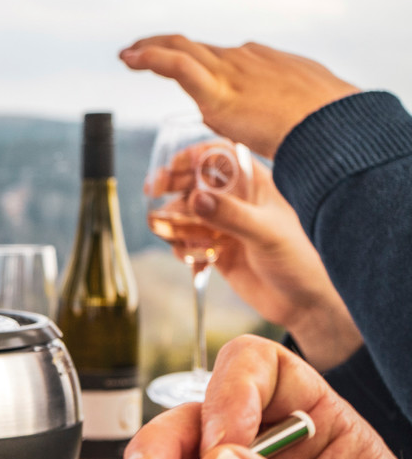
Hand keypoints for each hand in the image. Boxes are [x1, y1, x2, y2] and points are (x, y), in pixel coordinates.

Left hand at [120, 35, 359, 158]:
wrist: (333, 125)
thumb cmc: (328, 125)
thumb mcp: (308, 109)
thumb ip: (286, 113)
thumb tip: (281, 122)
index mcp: (264, 64)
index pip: (224, 59)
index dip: (199, 61)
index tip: (183, 65)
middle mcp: (244, 60)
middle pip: (196, 48)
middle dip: (166, 45)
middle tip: (141, 49)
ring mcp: (231, 71)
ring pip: (181, 49)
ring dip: (150, 48)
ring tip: (127, 54)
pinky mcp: (219, 90)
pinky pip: (177, 65)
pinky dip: (151, 58)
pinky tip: (130, 58)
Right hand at [182, 159, 361, 369]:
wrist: (305, 304)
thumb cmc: (302, 261)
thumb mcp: (266, 233)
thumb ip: (230, 216)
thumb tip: (194, 198)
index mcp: (256, 184)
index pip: (219, 155)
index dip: (193, 155)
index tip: (173, 166)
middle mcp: (239, 201)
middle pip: (195, 180)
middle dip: (172, 184)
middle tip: (153, 191)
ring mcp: (226, 225)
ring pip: (186, 211)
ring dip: (173, 220)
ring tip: (172, 234)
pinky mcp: (218, 250)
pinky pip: (188, 241)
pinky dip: (182, 247)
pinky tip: (194, 260)